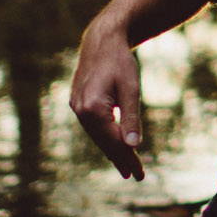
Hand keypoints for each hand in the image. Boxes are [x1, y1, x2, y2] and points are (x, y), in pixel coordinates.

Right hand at [70, 24, 147, 179]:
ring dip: (112, 150)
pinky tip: (113, 145)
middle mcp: (80, 110)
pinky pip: (93, 126)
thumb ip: (130, 117)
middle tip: (136, 176)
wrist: (102, 40)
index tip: (139, 174)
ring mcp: (76, 106)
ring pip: (97, 136)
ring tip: (126, 167)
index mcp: (92, 109)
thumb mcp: (131, 88)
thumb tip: (133, 146)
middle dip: (120, 159)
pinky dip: (104, 137)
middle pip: (103, 142)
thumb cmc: (120, 61)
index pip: (113, 142)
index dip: (128, 159)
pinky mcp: (78, 102)